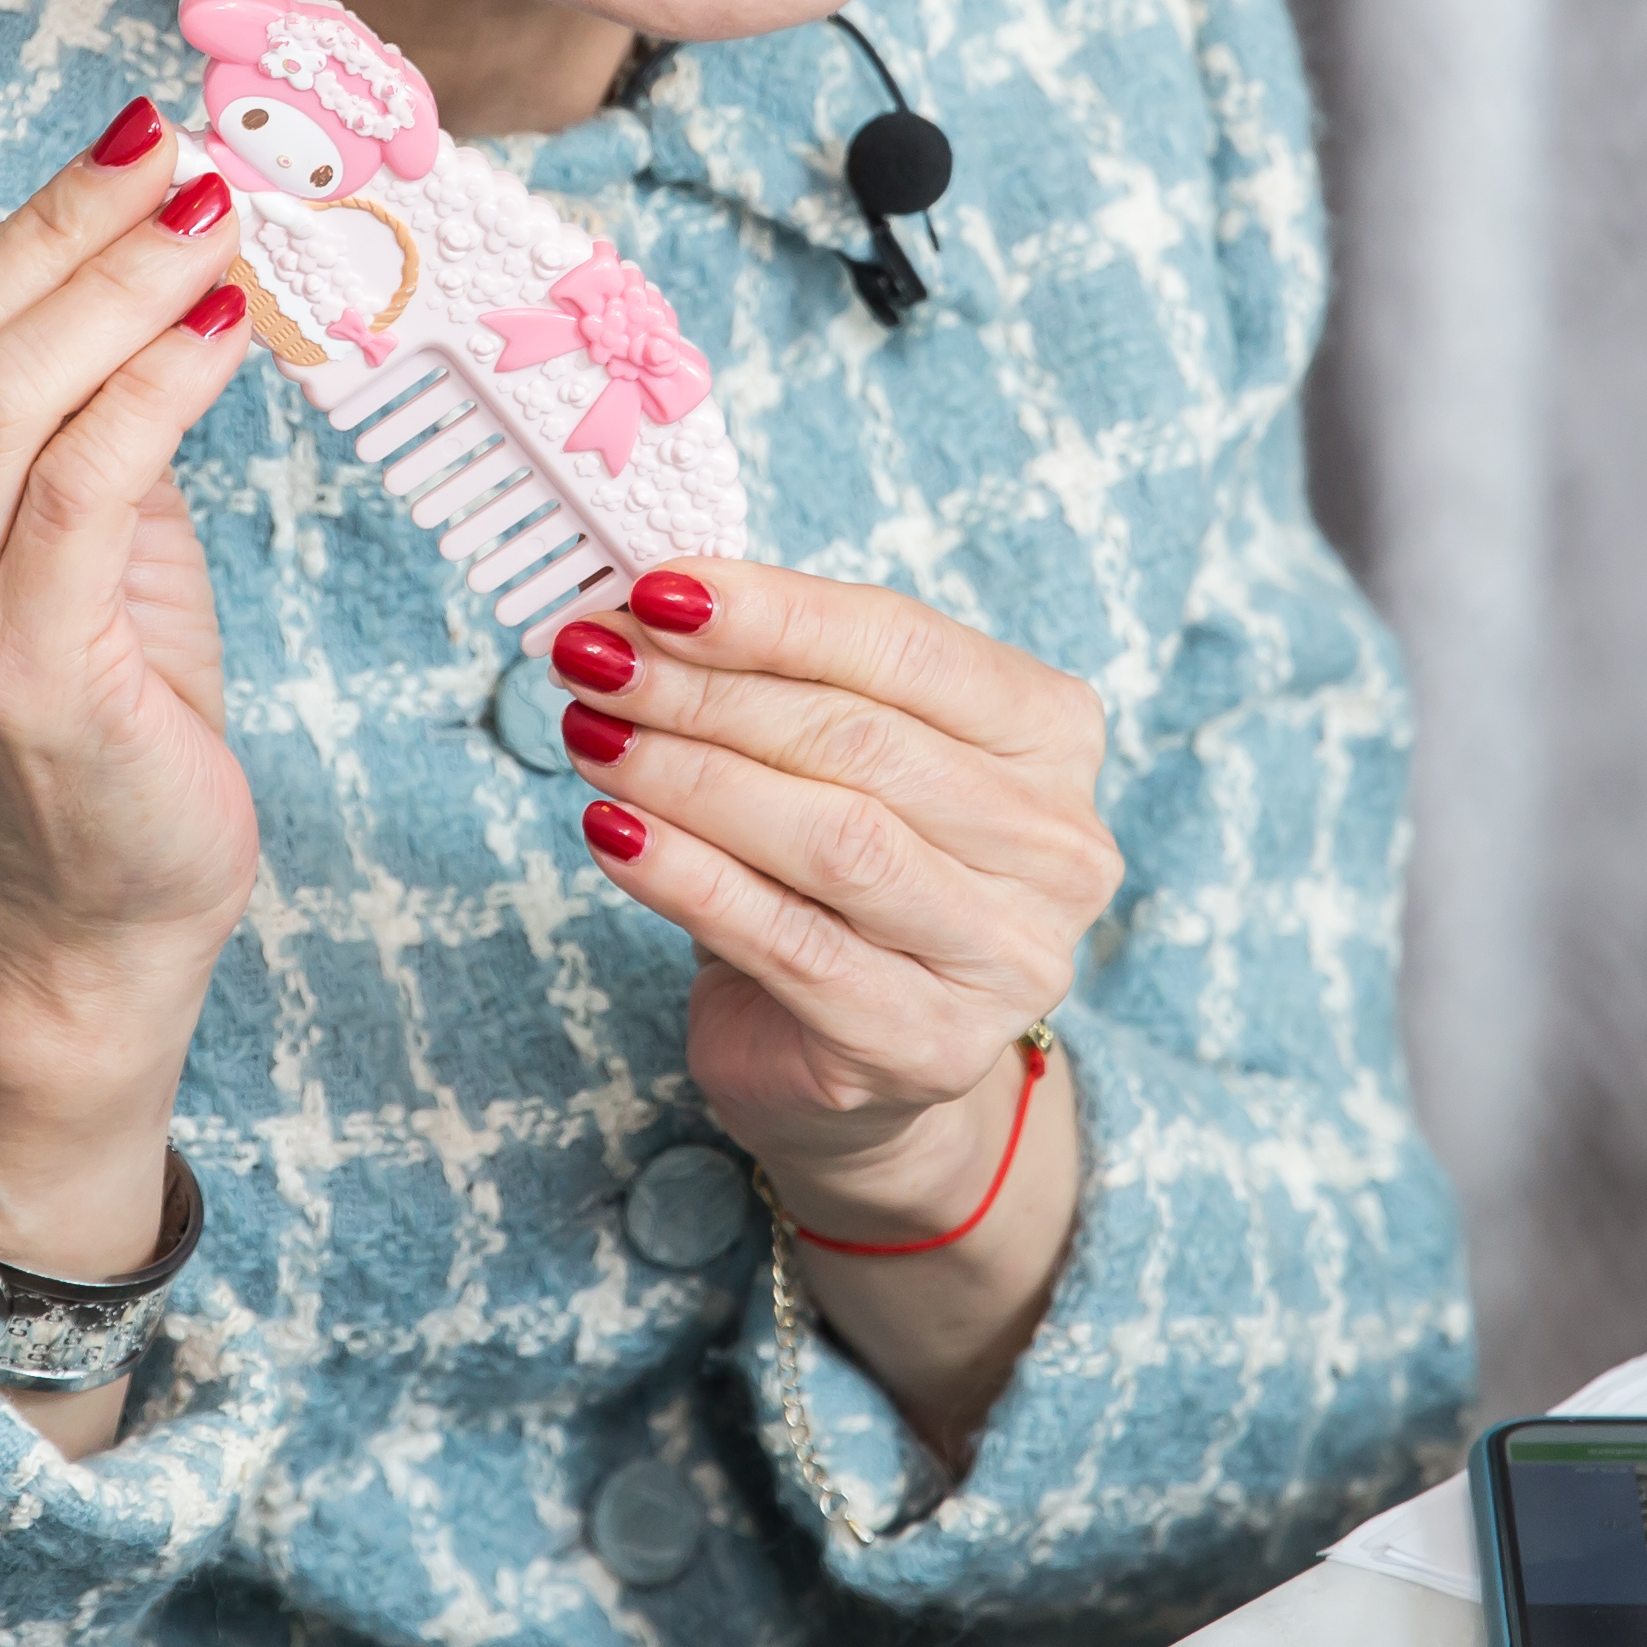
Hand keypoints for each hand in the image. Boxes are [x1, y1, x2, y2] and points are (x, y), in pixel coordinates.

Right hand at [0, 94, 259, 1437]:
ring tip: (223, 218)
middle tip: (192, 151)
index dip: (33, 221)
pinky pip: (83, 485)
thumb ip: (65, 399)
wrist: (100, 909)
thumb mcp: (56, 527)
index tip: (140, 138)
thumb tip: (156, 218)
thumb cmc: (96, 699)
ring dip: (124, 285)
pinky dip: (162, 384)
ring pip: (5, 399)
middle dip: (77, 227)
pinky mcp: (10, 682)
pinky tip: (229, 328)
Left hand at [553, 563, 1114, 1451]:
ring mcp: (1006, 956)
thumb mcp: (828, 754)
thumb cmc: (838, 873)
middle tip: (593, 661)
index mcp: (1051, 734)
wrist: (861, 1058)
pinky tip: (610, 834)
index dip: (774, 612)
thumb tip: (640, 608)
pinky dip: (687, 878)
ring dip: (689, 776)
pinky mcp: (927, 1044)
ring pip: (834, 838)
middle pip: (863, 740)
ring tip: (590, 736)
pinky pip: (788, 942)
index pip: (907, 646)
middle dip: (708, 691)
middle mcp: (1057, 846)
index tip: (654, 588)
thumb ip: (771, 677)